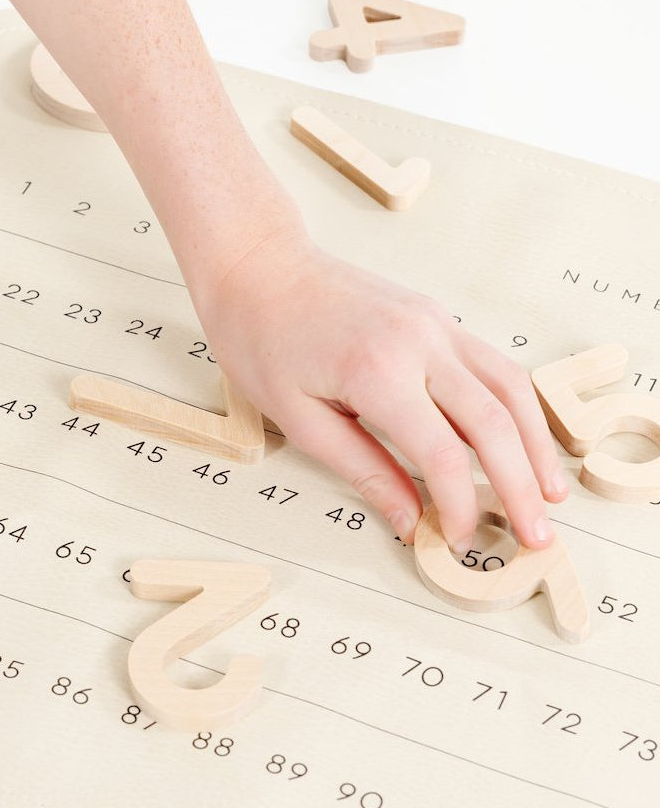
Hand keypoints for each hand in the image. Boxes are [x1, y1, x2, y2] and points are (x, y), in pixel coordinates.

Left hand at [201, 232, 567, 550]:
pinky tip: (522, 439)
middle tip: (536, 537)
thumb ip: (363, 469)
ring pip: (510, 388)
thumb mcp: (298, 418)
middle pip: (494, 424)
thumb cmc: (261, 337)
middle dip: (520, 486)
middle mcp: (419, 342)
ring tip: (549, 493)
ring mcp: (434, 323)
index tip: (462, 541)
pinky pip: (493, 363)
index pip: (442, 455)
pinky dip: (516, 405)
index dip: (460, 506)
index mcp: (377, 372)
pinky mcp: (436, 316)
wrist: (257, 266)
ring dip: (537, 445)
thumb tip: (410, 520)